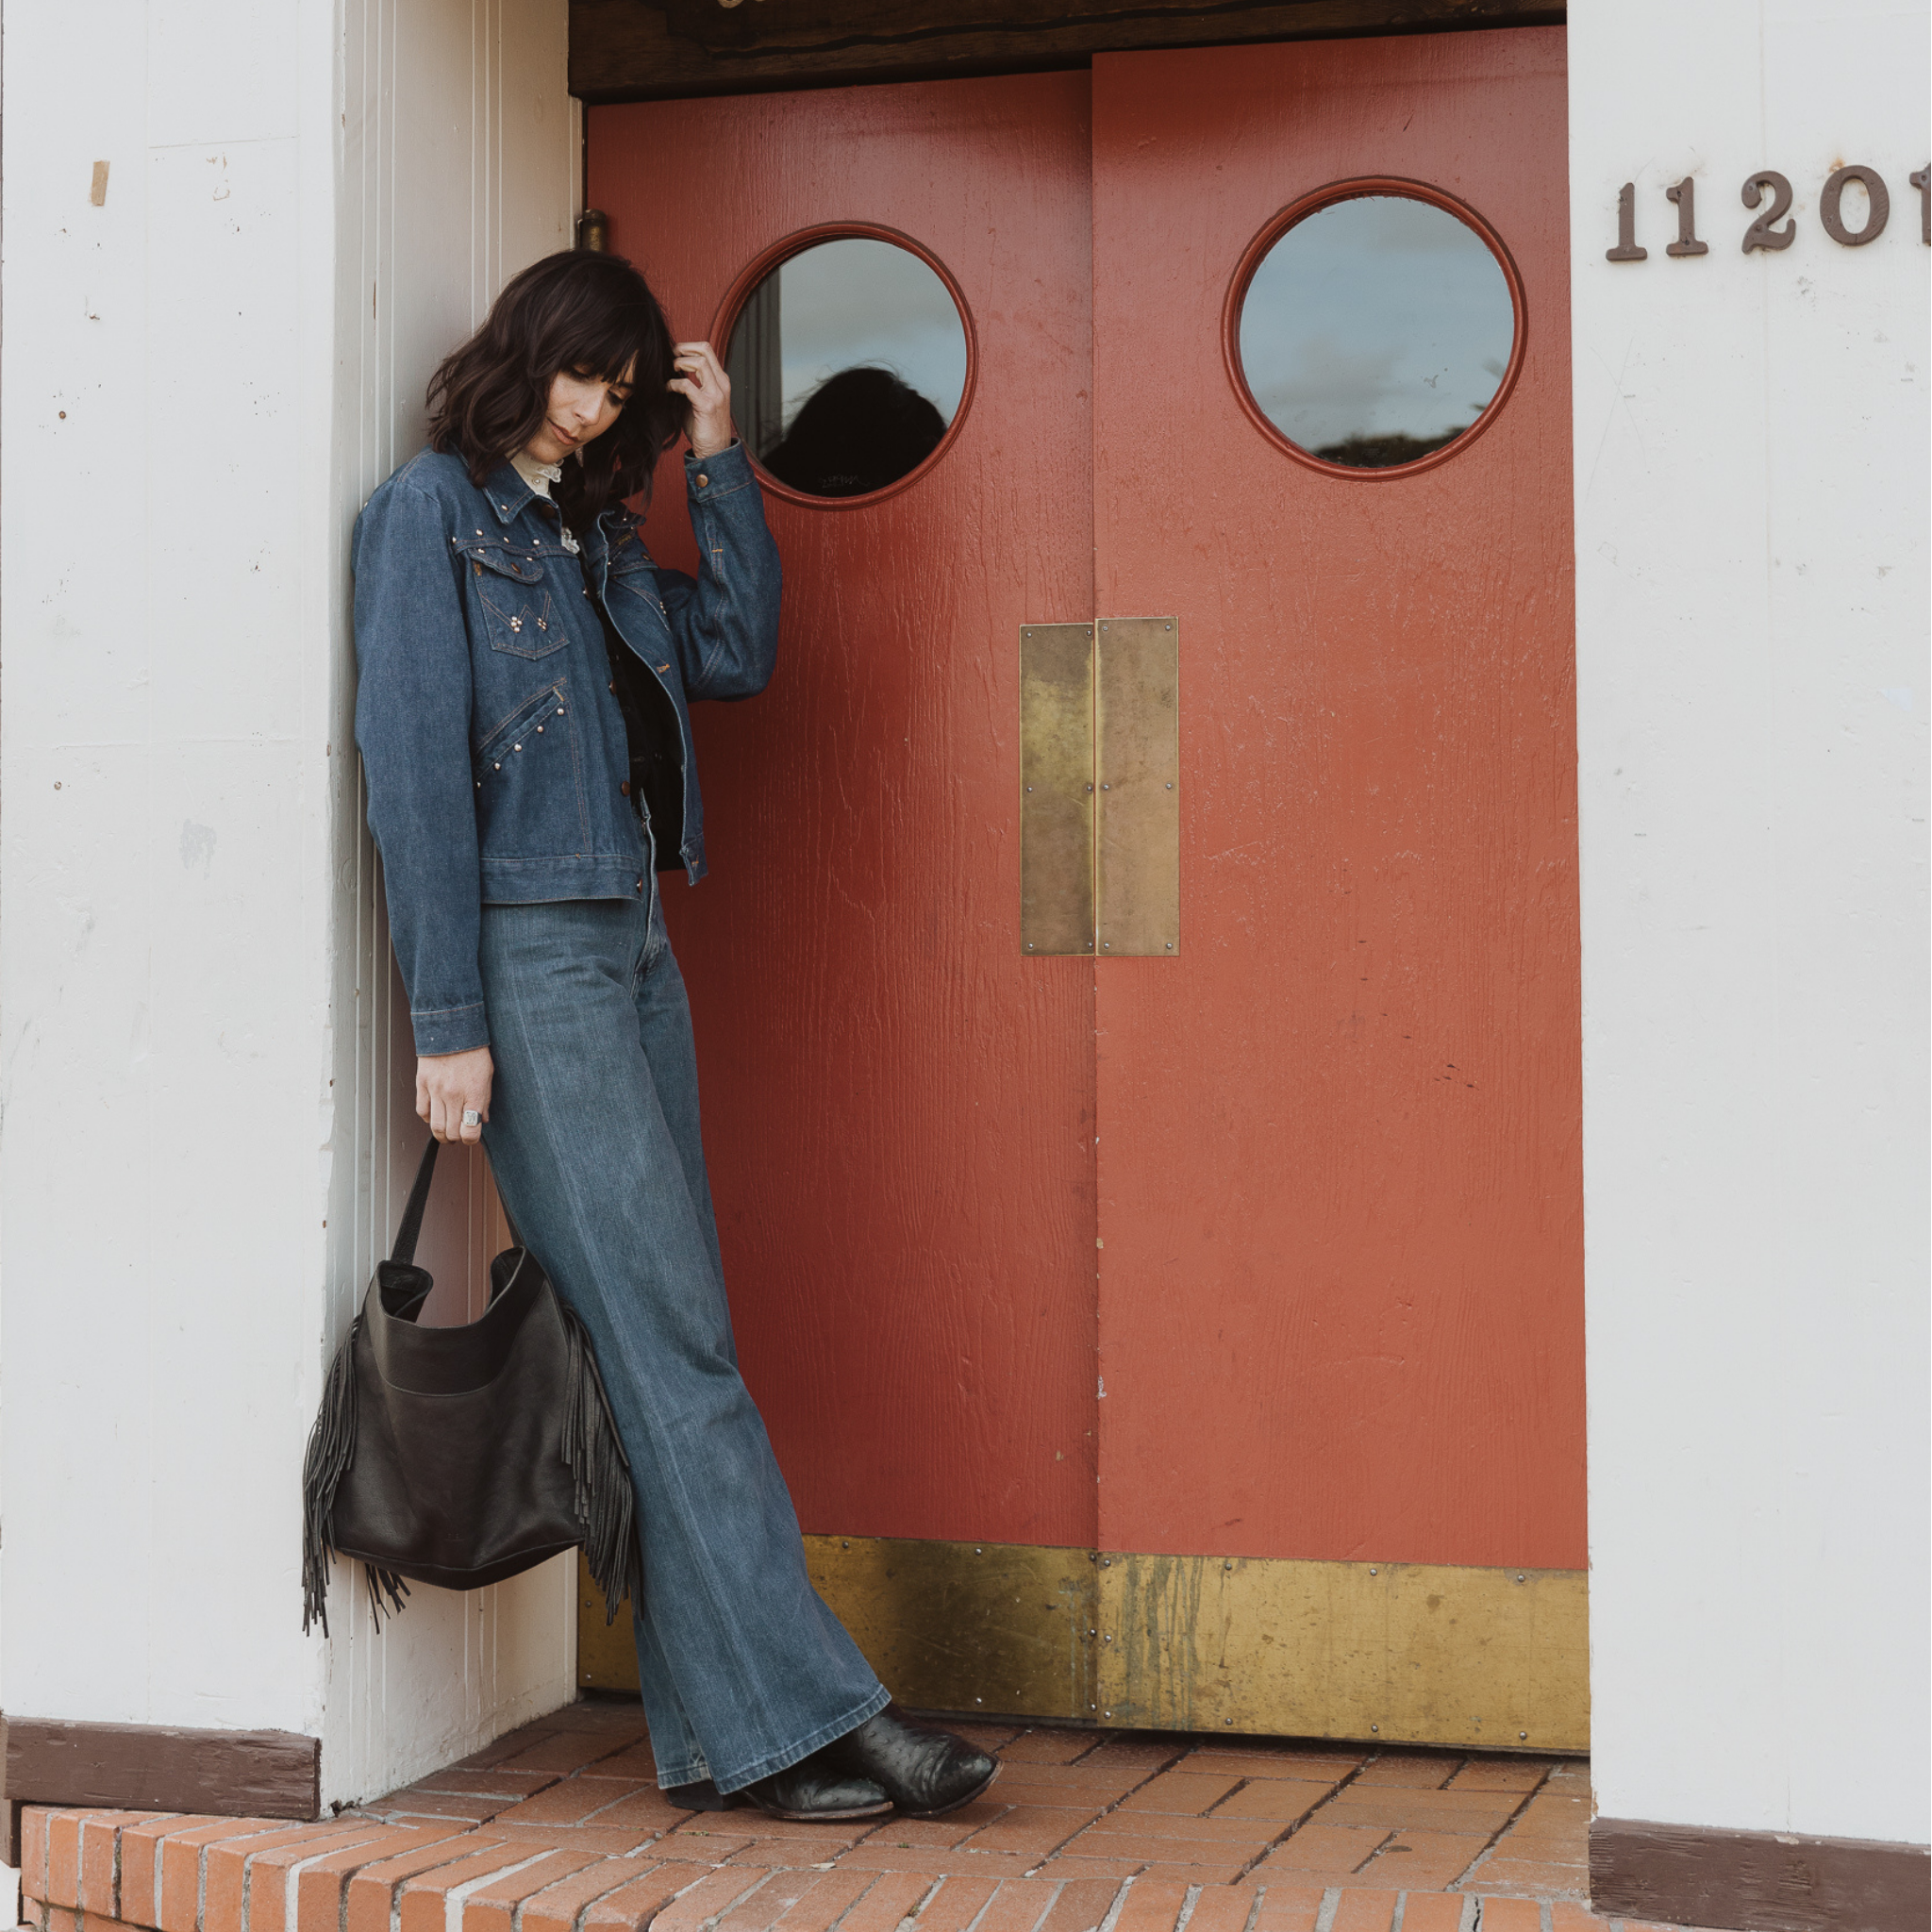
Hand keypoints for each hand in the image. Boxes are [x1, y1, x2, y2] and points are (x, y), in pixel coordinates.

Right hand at [417, 1047, 493, 1144]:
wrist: (452, 1029)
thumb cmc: (474, 1051)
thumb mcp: (488, 1075)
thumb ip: (486, 1100)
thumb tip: (483, 1119)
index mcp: (474, 1093)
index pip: (470, 1131)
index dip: (471, 1139)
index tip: (472, 1137)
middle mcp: (454, 1095)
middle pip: (451, 1132)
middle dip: (456, 1138)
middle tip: (459, 1134)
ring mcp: (436, 1090)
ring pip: (435, 1126)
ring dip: (441, 1134)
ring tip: (446, 1132)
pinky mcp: (422, 1084)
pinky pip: (421, 1111)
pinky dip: (428, 1118)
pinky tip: (435, 1115)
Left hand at [670, 340, 734, 457]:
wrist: (715, 450)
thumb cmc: (705, 426)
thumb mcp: (700, 400)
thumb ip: (691, 385)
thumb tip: (671, 372)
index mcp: (720, 381)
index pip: (707, 351)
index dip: (688, 346)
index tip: (675, 352)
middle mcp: (721, 384)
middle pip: (705, 350)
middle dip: (684, 348)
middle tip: (670, 356)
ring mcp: (716, 394)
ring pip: (699, 362)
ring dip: (680, 363)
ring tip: (671, 371)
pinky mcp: (707, 406)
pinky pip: (688, 385)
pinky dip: (674, 384)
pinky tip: (668, 389)